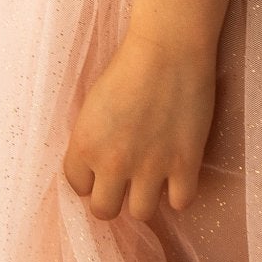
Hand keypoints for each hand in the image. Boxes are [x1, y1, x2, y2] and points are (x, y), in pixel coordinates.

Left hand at [62, 30, 216, 223]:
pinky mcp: (184, 164)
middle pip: (104, 211)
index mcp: (84, 146)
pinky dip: (179, 193)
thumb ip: (91, 141)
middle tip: (125, 182)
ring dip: (145, 198)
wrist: (168, 48)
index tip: (101, 170)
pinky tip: (178, 176)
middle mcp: (113, 164)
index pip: (77, 187)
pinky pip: (180, 202)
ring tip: (153, 180)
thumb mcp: (92, 106)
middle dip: (113, 198)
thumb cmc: (127, 66)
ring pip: (141, 213)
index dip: (90, 180)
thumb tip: (96, 166)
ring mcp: (150, 167)